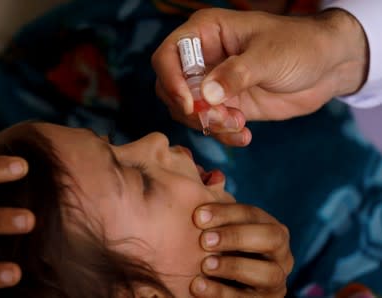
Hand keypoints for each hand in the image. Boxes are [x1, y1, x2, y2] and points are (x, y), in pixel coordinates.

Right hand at [153, 8, 367, 145]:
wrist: (327, 67)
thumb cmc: (300, 46)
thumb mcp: (269, 56)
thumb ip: (236, 74)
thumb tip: (205, 95)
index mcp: (205, 34)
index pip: (167, 57)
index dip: (171, 81)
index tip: (190, 105)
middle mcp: (203, 59)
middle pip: (171, 89)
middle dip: (193, 110)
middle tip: (223, 118)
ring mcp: (213, 84)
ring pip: (188, 112)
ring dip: (210, 125)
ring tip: (239, 124)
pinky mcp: (226, 105)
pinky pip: (210, 125)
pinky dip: (223, 135)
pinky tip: (245, 135)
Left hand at [190, 203, 292, 297]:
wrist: (220, 281)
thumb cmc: (215, 247)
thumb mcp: (215, 226)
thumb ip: (214, 202)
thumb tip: (213, 176)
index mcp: (269, 228)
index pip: (254, 214)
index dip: (227, 213)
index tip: (198, 216)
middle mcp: (280, 254)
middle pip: (272, 238)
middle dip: (237, 236)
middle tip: (204, 240)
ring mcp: (275, 282)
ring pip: (268, 273)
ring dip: (234, 266)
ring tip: (204, 265)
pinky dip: (221, 293)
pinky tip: (197, 286)